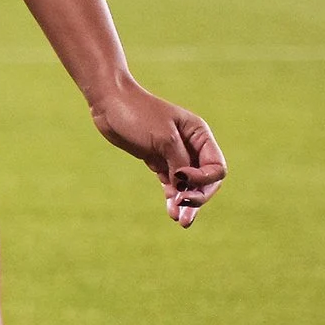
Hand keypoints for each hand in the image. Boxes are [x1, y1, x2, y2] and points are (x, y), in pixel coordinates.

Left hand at [89, 81, 226, 226]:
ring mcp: (174, 155)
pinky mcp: (157, 161)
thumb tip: (186, 188)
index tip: (181, 178)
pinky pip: (171, 184)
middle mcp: (191, 146)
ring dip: (186, 203)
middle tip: (184, 211)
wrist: (109, 103)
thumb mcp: (163, 138)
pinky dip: (173, 197)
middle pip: (205, 181)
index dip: (203, 180)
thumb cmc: (138, 113)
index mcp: (200, 135)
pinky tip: (171, 212)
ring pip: (188, 186)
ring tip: (181, 221)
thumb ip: (179, 162)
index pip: (216, 168)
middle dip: (198, 197)